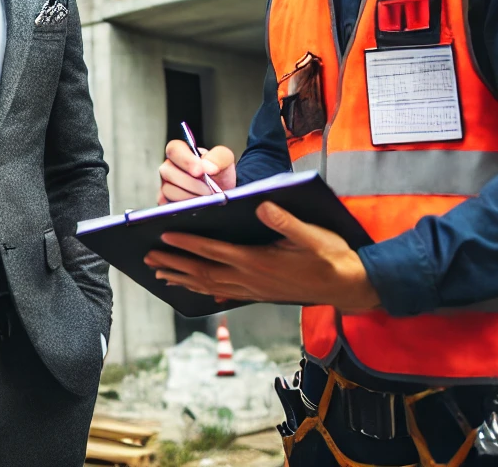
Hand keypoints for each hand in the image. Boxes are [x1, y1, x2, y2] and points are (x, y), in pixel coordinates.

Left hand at [143, 201, 379, 310]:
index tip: (163, 234)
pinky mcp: (261, 293)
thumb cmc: (331, 255)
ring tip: (160, 272)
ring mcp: (255, 289)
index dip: (188, 242)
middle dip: (174, 262)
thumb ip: (285, 220)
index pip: (214, 251)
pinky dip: (204, 289)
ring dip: (183, 277)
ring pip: (210, 285)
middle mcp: (251, 279)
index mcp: (258, 261)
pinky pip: (224, 293)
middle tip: (148, 256)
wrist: (349, 286)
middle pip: (204, 271)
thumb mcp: (312, 233)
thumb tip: (261, 204)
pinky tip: (196, 289)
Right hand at [158, 140, 236, 203]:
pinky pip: (169, 204)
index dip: (186, 160)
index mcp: (182, 151)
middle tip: (209, 190)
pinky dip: (183, 206)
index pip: (174, 149)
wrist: (221, 192)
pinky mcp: (166, 201)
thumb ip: (218, 156)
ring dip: (189, 195)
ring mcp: (166, 184)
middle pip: (168, 171)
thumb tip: (207, 165)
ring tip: (206, 197)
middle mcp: (170, 166)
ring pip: (168, 190)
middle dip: (191, 183)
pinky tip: (196, 204)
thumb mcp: (225, 159)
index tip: (200, 171)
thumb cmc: (219, 172)